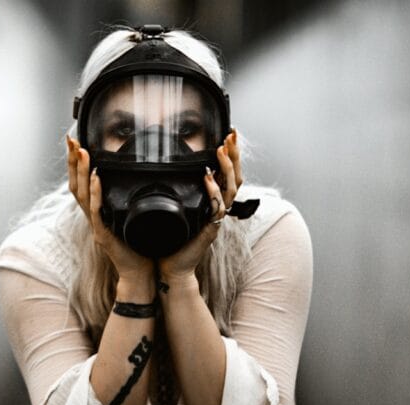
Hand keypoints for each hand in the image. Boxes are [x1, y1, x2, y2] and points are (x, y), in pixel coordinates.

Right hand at [67, 136, 154, 286]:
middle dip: (73, 161)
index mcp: (96, 212)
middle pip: (75, 185)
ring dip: (82, 171)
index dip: (76, 163)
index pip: (80, 183)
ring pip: (82, 195)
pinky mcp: (103, 234)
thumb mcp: (125, 219)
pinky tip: (97, 178)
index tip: (75, 142)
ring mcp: (95, 225)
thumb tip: (122, 181)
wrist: (137, 273)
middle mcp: (92, 217)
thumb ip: (120, 202)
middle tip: (71, 139)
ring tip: (83, 152)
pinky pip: (97, 211)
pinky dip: (96, 193)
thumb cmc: (136, 246)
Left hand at [158, 130, 243, 282]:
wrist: (173, 265)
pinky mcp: (210, 229)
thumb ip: (184, 189)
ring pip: (231, 190)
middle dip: (235, 154)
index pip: (229, 173)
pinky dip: (212, 191)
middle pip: (236, 177)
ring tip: (221, 150)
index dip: (232, 154)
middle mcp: (219, 208)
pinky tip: (207, 178)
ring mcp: (217, 219)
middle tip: (232, 135)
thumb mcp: (179, 207)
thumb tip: (178, 168)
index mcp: (214, 201)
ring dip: (227, 168)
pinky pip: (216, 208)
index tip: (230, 133)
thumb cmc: (174, 238)